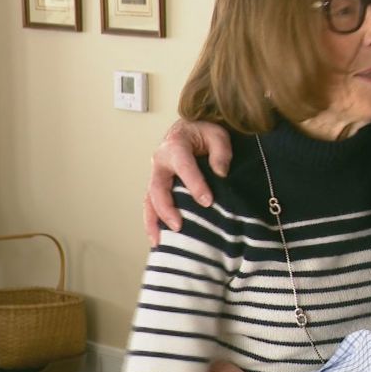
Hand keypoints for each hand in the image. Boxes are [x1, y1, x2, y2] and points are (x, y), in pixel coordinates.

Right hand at [143, 119, 232, 245]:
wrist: (189, 130)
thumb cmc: (203, 133)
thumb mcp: (217, 135)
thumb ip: (221, 151)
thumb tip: (221, 172)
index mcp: (175, 146)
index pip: (184, 166)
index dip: (194, 184)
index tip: (207, 201)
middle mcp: (160, 161)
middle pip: (158, 188)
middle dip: (167, 208)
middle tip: (179, 226)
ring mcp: (156, 175)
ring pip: (149, 200)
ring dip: (152, 221)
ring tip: (159, 241)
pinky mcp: (157, 186)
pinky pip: (150, 205)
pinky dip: (152, 222)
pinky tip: (158, 239)